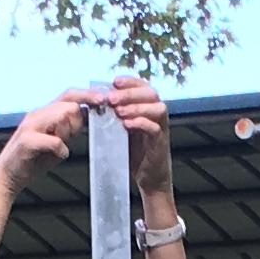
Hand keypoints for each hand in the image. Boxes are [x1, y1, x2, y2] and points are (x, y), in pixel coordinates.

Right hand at [0, 90, 90, 193]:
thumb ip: (69, 129)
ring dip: (67, 133)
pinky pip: (54, 141)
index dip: (87, 95)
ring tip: (61, 147)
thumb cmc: (33, 159)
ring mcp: (30, 126)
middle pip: (68, 104)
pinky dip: (61, 150)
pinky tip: (59, 156)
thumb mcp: (56, 141)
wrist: (8, 176)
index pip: (69, 95)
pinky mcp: (26, 141)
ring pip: (61, 116)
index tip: (103, 100)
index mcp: (45, 113)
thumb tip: (88, 118)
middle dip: (78, 121)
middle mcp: (37, 114)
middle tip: (72, 137)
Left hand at [104, 73, 173, 202]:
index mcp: (148, 108)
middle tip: (112, 99)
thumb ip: (115, 115)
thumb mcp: (122, 129)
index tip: (114, 82)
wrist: (148, 177)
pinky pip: (156, 128)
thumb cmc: (134, 151)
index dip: (130, 81)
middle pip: (151, 93)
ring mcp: (161, 128)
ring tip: (119, 111)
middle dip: (130, 93)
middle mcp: (157, 114)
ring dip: (137, 107)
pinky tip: (127, 124)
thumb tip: (97, 101)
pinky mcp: (161, 143)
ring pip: (157, 108)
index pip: (143, 86)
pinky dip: (142, 123)